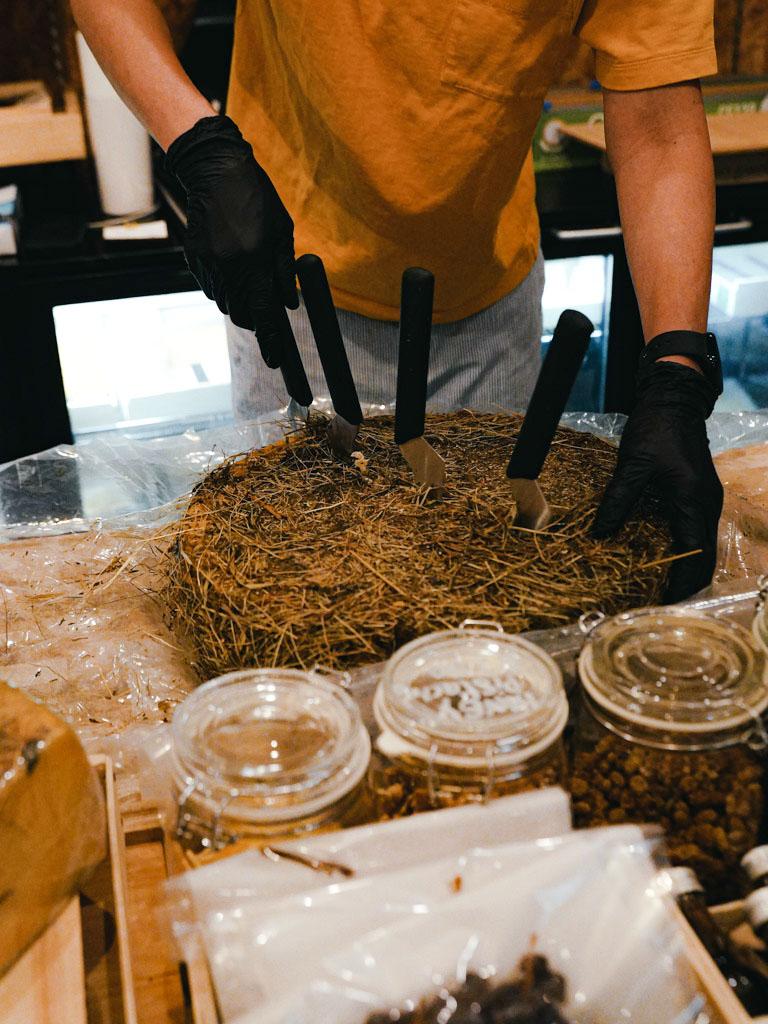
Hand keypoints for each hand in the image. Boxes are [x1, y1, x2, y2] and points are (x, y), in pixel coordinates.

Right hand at [165, 115, 297, 367]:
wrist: (214, 169)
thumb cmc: (256, 197)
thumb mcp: (282, 232)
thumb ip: (285, 271)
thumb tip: (289, 305)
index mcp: (254, 260)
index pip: (264, 313)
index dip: (271, 340)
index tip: (276, 360)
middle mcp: (228, 267)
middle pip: (241, 316)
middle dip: (255, 323)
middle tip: (266, 318)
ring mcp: (207, 264)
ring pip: (225, 304)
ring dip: (240, 304)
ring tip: (250, 284)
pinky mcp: (194, 258)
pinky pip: (211, 288)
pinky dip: (225, 289)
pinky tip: (233, 269)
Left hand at [592, 361, 722, 602]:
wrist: (674, 399)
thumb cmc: (656, 428)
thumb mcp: (632, 466)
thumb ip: (617, 502)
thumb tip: (598, 536)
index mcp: (693, 501)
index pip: (694, 555)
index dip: (680, 583)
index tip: (661, 602)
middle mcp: (707, 505)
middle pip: (703, 557)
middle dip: (683, 582)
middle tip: (656, 601)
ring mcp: (705, 500)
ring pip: (700, 545)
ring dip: (682, 566)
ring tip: (655, 584)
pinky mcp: (698, 494)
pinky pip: (694, 530)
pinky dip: (680, 548)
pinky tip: (658, 555)